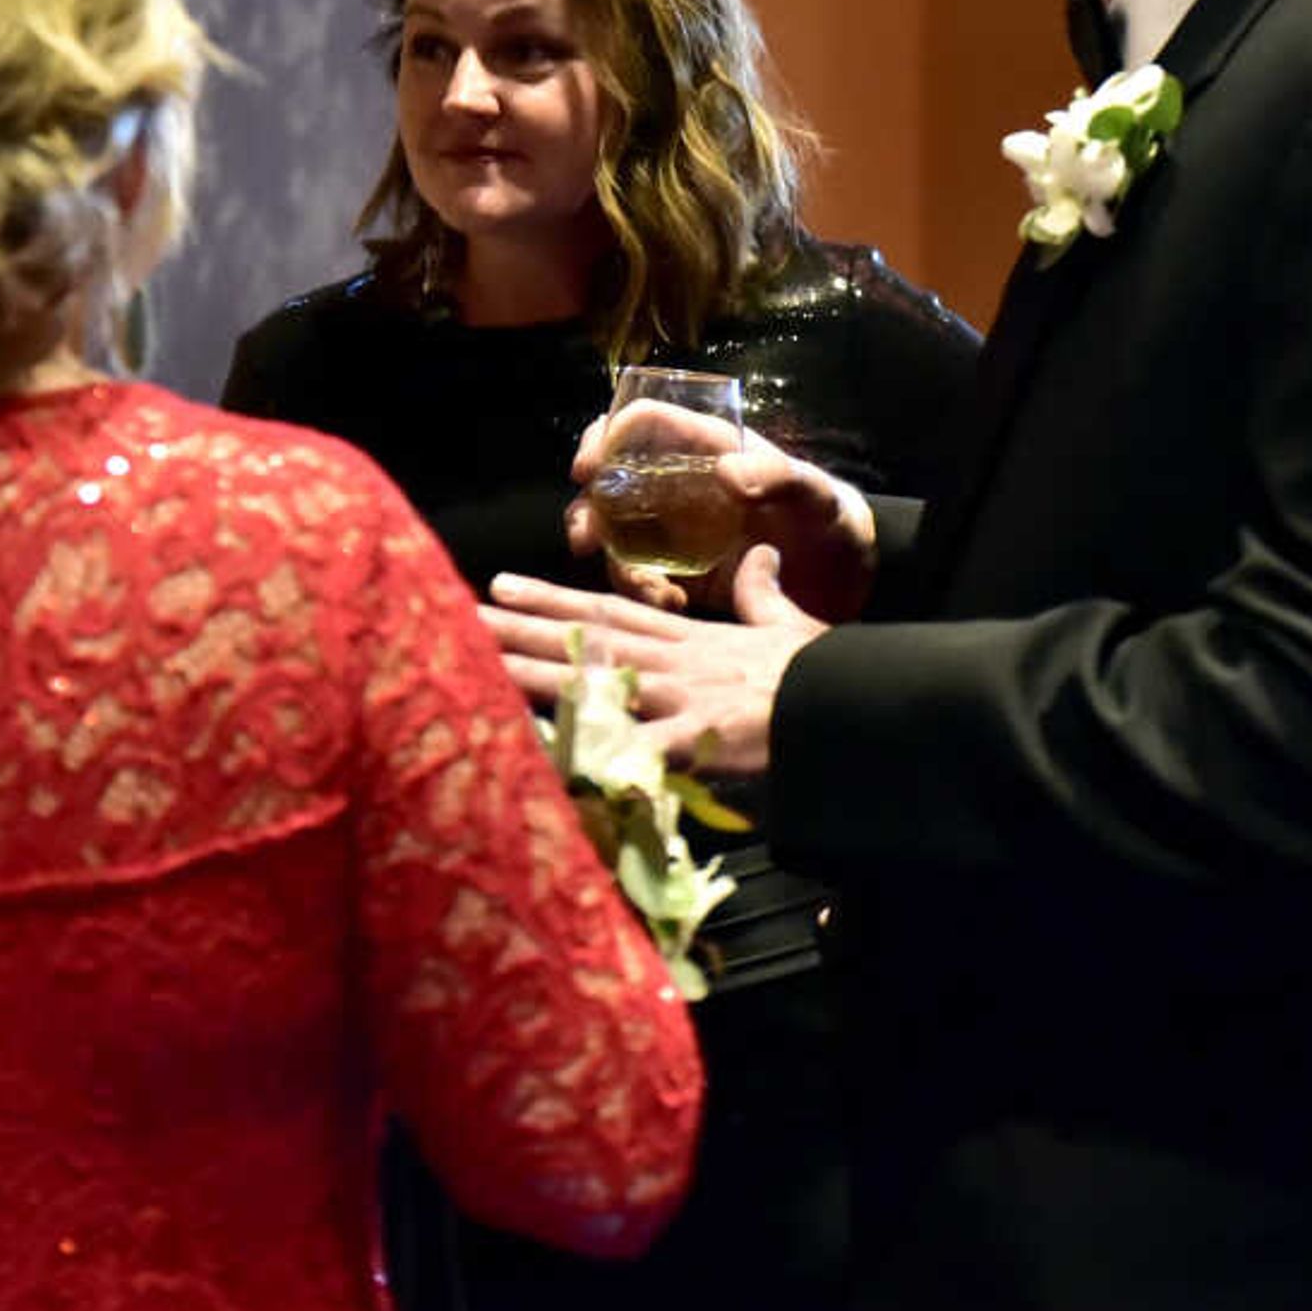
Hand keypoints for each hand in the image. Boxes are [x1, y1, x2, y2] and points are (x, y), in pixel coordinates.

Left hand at [486, 548, 827, 774]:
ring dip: (531, 673)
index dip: (552, 598)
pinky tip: (548, 755)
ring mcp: (680, 698)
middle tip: (457, 615)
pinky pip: (633, 750)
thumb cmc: (823, 674)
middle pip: (583, 638)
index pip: (609, 609)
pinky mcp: (697, 739)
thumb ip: (763, 594)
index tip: (502, 585)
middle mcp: (673, 661)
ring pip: (592, 679)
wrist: (855, 705)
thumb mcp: (788, 626)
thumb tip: (761, 555)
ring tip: (474, 663)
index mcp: (689, 640)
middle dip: (518, 628)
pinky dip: (593, 753)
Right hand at [564, 407, 874, 622]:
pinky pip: (638, 578)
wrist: (845, 581)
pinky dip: (640, 592)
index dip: (606, 435)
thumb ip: (779, 477)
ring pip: (614, 534)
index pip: (643, 423)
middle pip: (610, 481)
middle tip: (586, 539)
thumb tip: (727, 471)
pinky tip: (671, 604)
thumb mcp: (813, 494)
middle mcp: (679, 485)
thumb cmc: (830, 520)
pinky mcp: (679, 573)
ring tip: (645, 588)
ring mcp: (675, 531)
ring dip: (610, 560)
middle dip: (586, 507)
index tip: (589, 467)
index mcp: (708, 448)